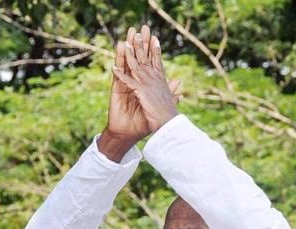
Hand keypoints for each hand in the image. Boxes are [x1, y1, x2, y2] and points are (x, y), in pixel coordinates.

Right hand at [100, 26, 180, 161]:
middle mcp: (134, 81)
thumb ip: (167, 93)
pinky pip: (119, 72)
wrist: (128, 134)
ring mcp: (125, 83)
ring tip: (130, 33)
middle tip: (142, 28)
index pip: (148, 65)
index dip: (151, 52)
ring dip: (129, 47)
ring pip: (127, 62)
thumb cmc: (142, 122)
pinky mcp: (117, 88)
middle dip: (140, 44)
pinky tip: (119, 48)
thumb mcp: (157, 106)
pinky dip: (119, 60)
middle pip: (138, 59)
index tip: (155, 37)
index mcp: (144, 85)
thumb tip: (179, 83)